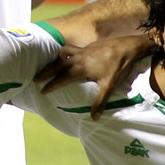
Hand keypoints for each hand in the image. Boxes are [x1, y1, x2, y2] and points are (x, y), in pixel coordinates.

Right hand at [36, 35, 154, 116]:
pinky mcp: (90, 45)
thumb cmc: (119, 66)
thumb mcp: (109, 86)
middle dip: (46, 72)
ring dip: (56, 59)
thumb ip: (100, 102)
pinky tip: (71, 57)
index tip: (42, 90)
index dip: (51, 85)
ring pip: (64, 53)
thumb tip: (93, 118)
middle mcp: (79, 57)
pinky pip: (73, 49)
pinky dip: (67, 53)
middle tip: (35, 78)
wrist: (128, 47)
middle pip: (57, 64)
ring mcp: (84, 50)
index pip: (61, 78)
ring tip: (51, 64)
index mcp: (81, 68)